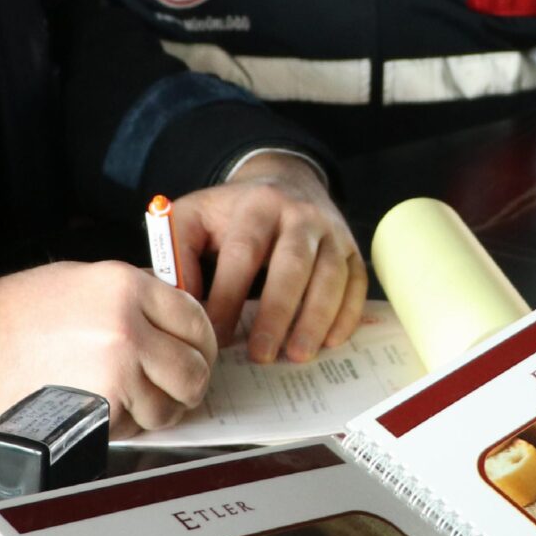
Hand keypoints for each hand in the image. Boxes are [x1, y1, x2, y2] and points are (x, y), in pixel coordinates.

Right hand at [0, 261, 215, 432]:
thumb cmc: (10, 315)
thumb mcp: (81, 281)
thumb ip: (135, 297)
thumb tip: (176, 321)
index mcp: (126, 286)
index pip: (197, 319)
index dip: (201, 342)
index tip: (195, 352)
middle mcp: (127, 328)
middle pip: (194, 368)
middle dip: (189, 382)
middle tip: (176, 386)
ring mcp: (115, 373)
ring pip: (171, 405)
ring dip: (160, 409)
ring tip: (135, 401)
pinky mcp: (97, 413)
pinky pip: (137, 427)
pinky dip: (131, 426)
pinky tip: (106, 410)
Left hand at [169, 154, 364, 362]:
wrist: (286, 180)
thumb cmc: (232, 212)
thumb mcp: (195, 216)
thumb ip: (178, 255)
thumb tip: (182, 304)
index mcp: (256, 206)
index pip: (243, 253)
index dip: (228, 297)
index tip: (214, 336)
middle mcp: (300, 214)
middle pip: (292, 265)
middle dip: (277, 313)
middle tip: (261, 355)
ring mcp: (332, 231)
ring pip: (330, 276)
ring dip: (316, 319)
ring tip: (297, 355)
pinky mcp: (353, 248)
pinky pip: (356, 283)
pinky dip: (346, 314)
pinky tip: (330, 342)